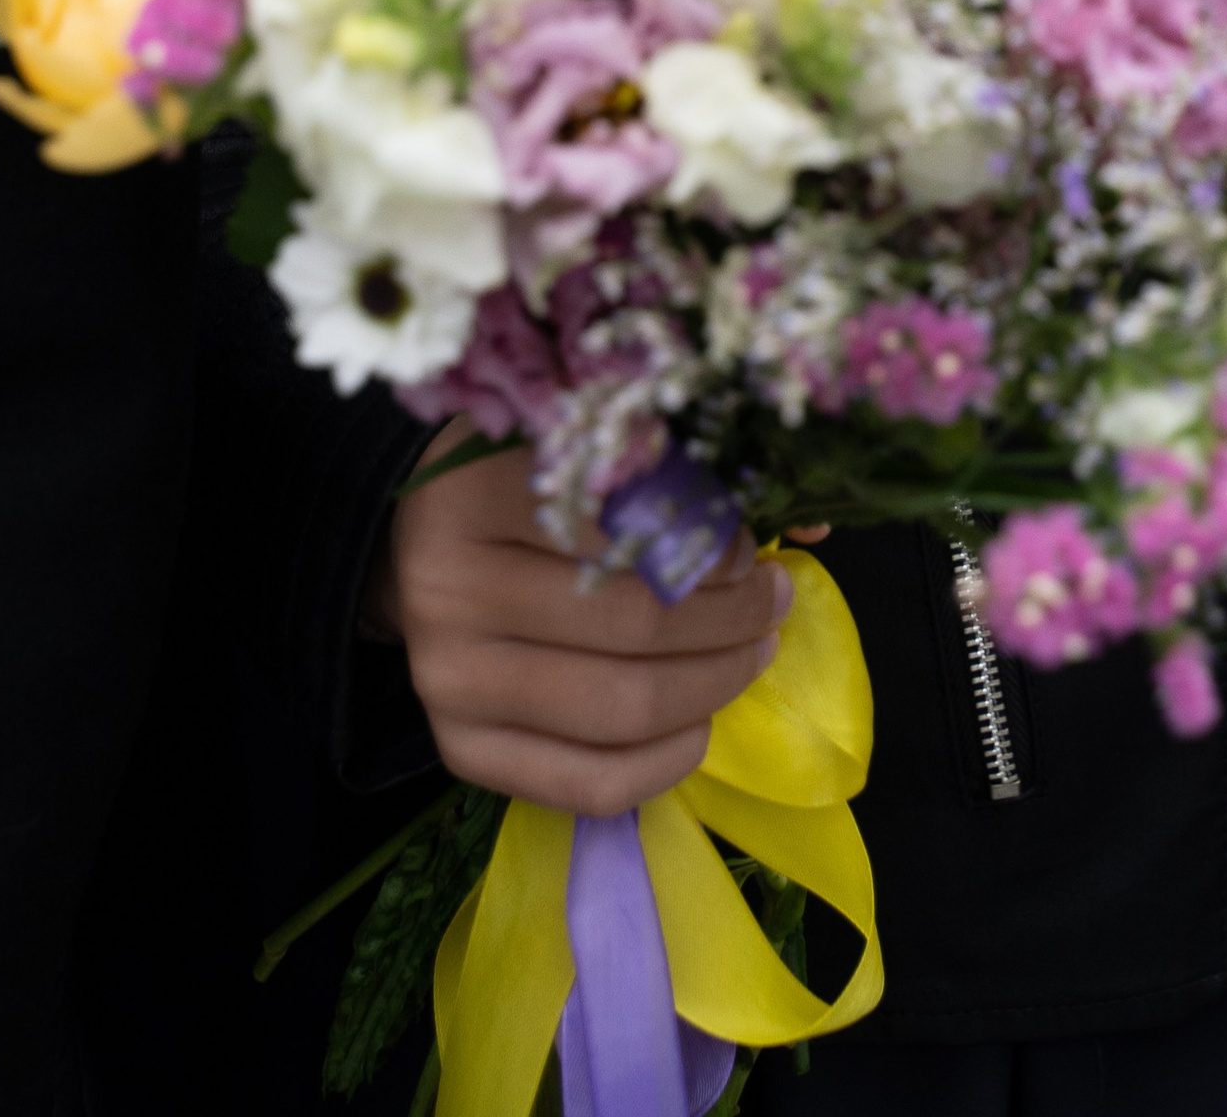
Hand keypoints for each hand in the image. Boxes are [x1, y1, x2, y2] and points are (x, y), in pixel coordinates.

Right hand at [372, 430, 789, 814]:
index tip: (750, 542)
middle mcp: (448, 590)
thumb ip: (680, 467)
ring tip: (755, 650)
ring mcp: (449, 681)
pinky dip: (666, 763)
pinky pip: (587, 784)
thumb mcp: (579, 443)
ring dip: (716, 683)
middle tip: (773, 598)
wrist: (415, 552)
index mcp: (475, 491)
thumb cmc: (515, 483)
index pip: (623, 524)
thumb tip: (811, 525)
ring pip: (623, 707)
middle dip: (731, 616)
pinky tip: (702, 724)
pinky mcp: (461, 751)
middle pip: (634, 622)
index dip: (708, 539)